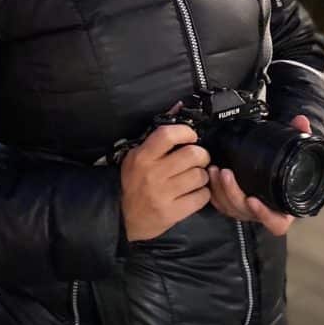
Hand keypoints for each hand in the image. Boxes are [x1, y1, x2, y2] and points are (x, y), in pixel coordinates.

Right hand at [120, 124, 210, 241]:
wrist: (121, 217)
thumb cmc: (131, 183)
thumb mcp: (137, 157)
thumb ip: (158, 137)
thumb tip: (178, 106)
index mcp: (142, 157)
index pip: (168, 135)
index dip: (186, 132)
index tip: (191, 137)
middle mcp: (153, 174)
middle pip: (192, 155)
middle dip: (201, 155)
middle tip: (198, 159)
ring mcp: (163, 194)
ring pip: (200, 176)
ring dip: (202, 176)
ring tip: (195, 178)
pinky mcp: (173, 213)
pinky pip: (201, 197)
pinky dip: (202, 194)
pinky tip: (194, 193)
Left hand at [207, 115, 311, 236]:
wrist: (280, 169)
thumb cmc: (290, 166)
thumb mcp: (297, 150)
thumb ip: (301, 136)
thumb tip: (301, 121)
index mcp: (284, 208)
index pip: (277, 223)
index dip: (265, 215)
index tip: (253, 200)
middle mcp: (265, 212)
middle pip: (246, 212)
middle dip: (232, 193)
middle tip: (225, 173)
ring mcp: (248, 210)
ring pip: (230, 208)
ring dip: (220, 190)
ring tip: (214, 170)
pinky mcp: (234, 204)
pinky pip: (221, 205)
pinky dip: (214, 192)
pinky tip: (210, 177)